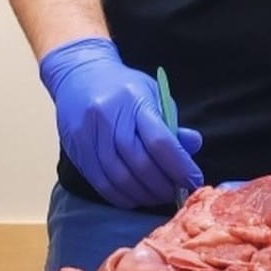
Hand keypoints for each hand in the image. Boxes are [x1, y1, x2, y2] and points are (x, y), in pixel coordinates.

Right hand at [40, 37, 202, 209]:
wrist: (78, 74)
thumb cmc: (121, 86)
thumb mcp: (151, 93)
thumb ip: (170, 122)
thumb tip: (193, 146)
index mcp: (133, 99)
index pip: (160, 141)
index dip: (180, 167)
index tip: (193, 180)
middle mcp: (108, 116)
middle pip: (140, 163)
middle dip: (163, 185)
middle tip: (176, 193)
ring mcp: (89, 134)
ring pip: (119, 177)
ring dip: (144, 194)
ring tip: (157, 196)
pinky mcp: (77, 149)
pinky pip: (101, 183)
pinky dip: (121, 196)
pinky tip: (134, 197)